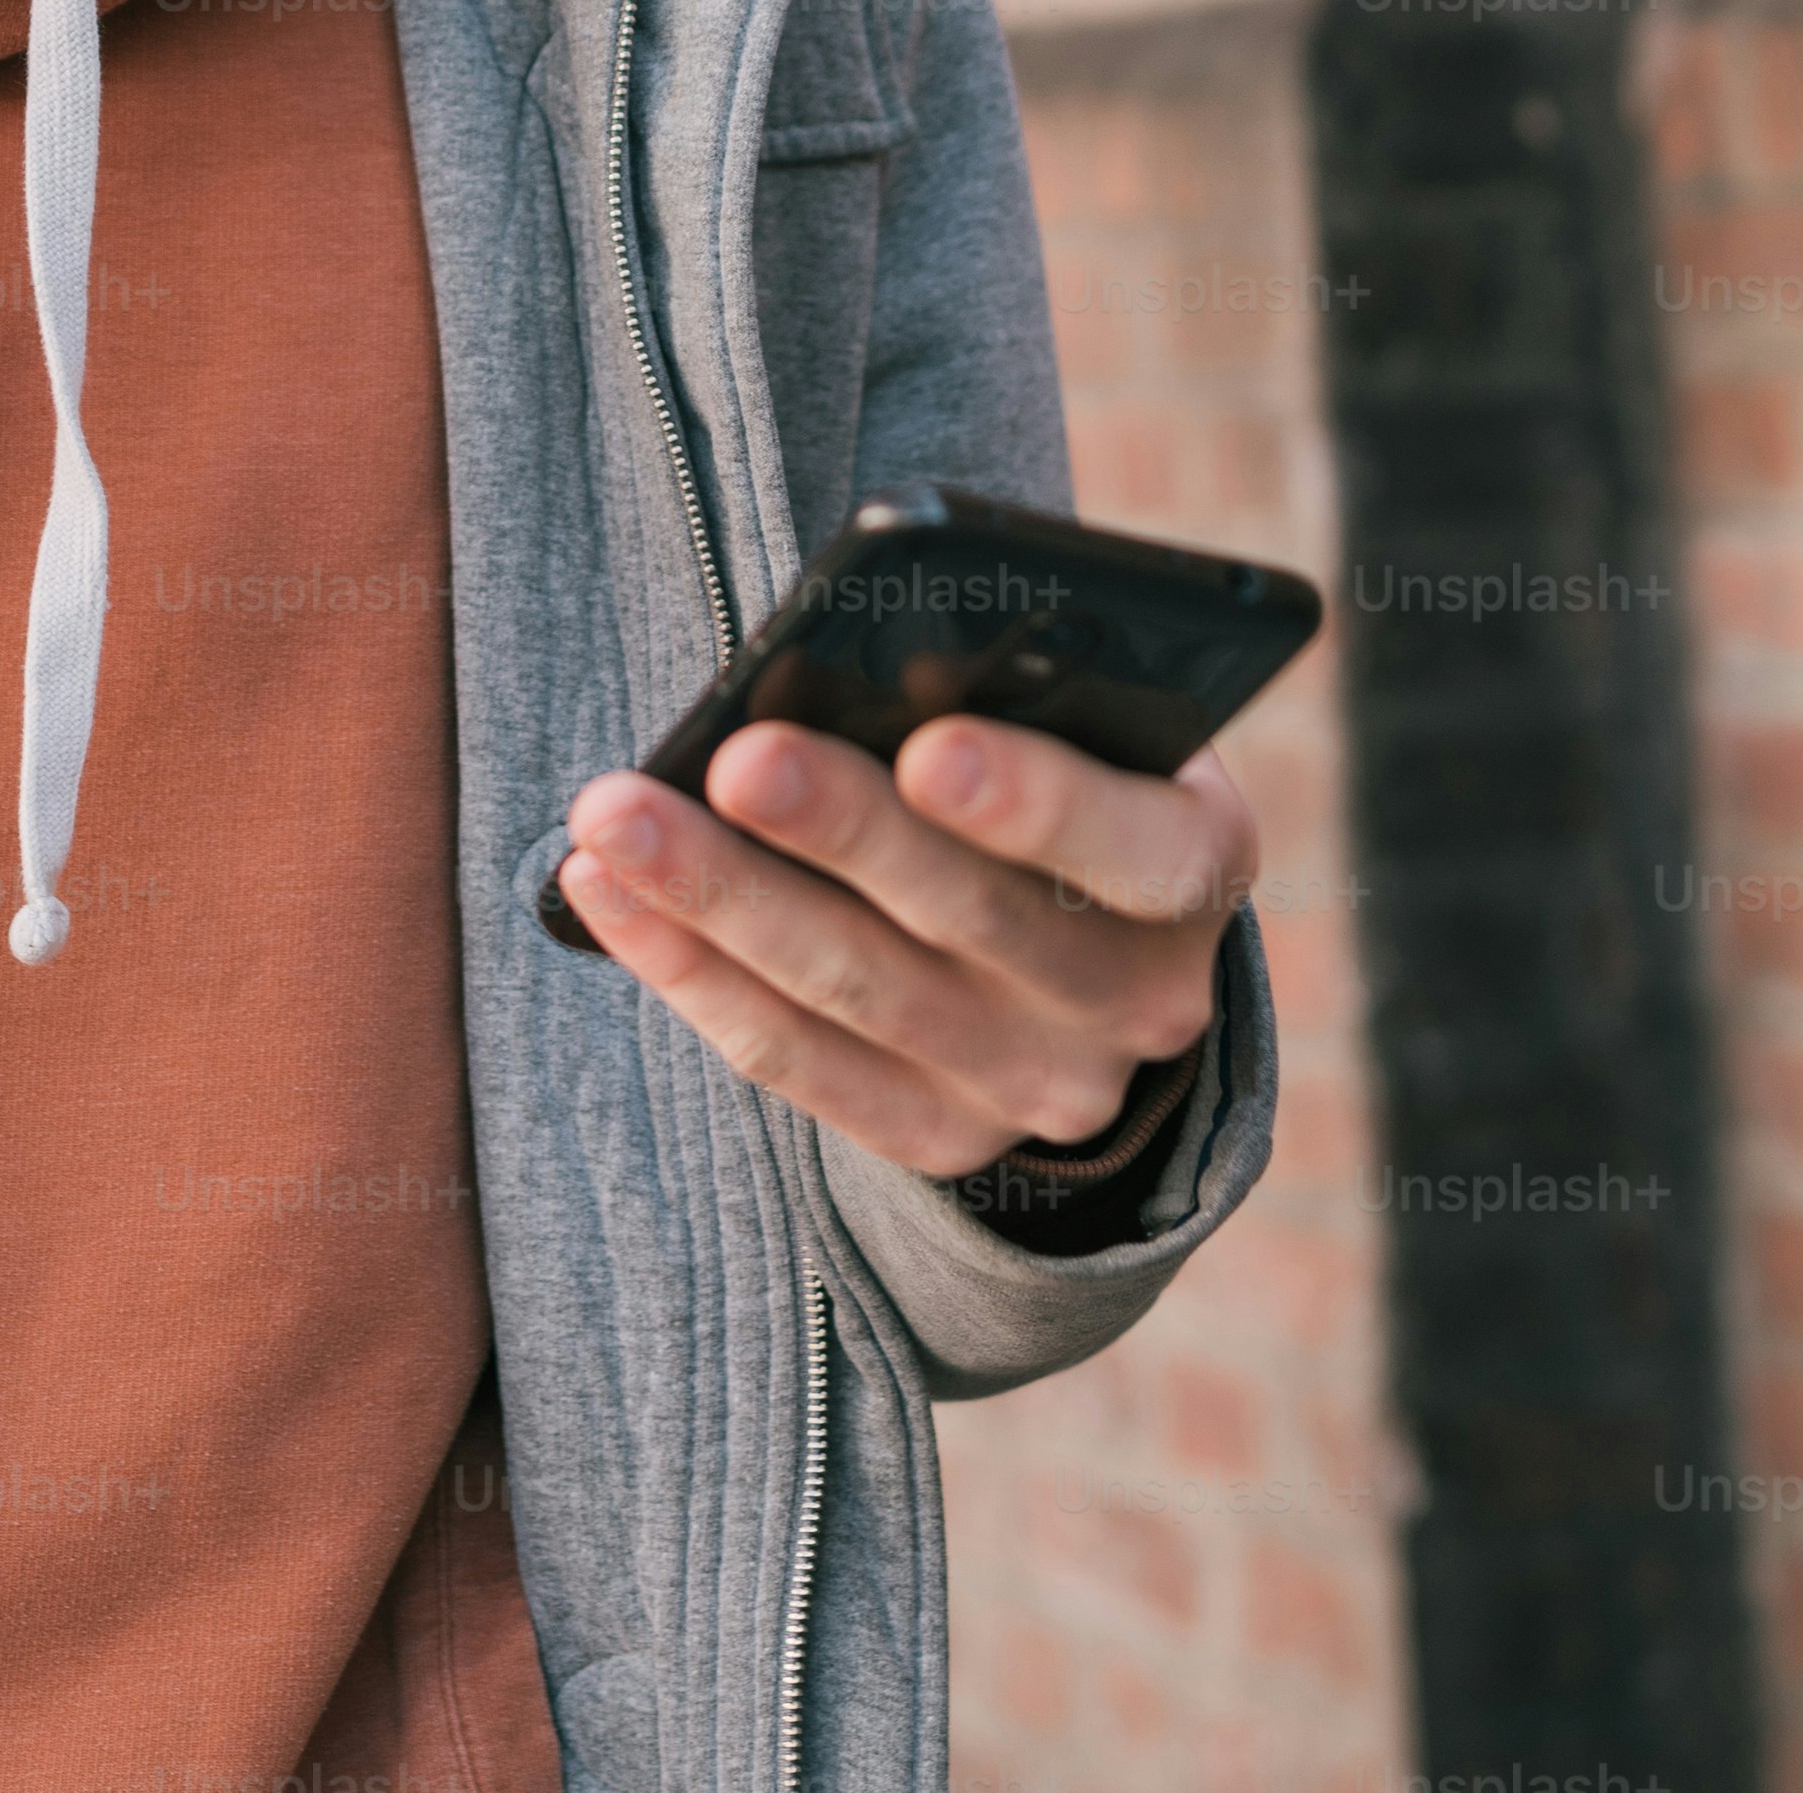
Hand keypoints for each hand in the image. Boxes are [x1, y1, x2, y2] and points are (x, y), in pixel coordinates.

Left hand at [557, 720, 1250, 1179]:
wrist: (1083, 946)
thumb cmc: (1054, 764)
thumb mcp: (1081, 719)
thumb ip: (1008, 695)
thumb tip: (853, 666)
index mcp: (1197, 864)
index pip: (1139, 848)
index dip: (1037, 803)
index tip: (931, 749)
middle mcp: (1137, 999)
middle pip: (968, 916)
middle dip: (836, 832)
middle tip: (731, 761)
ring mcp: (1038, 1086)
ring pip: (855, 990)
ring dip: (719, 897)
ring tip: (613, 819)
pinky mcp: (939, 1136)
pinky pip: (794, 1061)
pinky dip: (688, 974)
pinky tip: (605, 897)